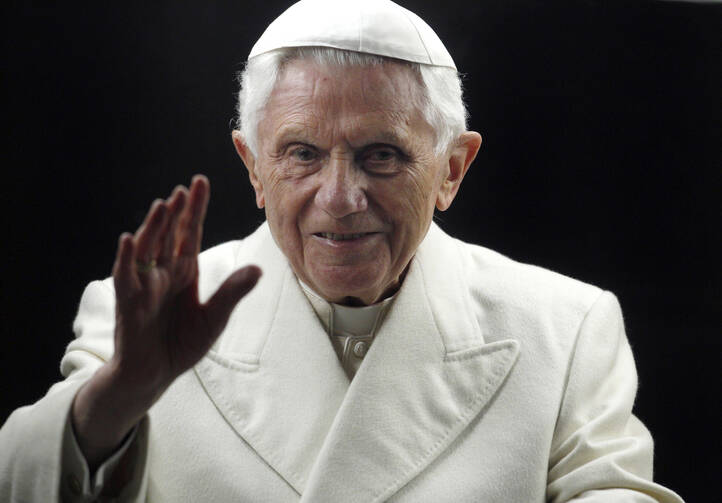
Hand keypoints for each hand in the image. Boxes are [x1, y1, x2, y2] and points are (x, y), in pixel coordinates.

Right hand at [72, 175, 260, 468]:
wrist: (154, 375)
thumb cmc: (181, 345)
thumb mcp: (215, 318)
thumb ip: (232, 293)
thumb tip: (259, 268)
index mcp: (184, 272)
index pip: (190, 233)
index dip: (195, 209)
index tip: (200, 182)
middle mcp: (163, 273)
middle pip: (170, 236)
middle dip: (177, 212)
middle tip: (186, 188)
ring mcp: (144, 285)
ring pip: (147, 249)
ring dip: (154, 228)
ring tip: (163, 205)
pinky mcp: (129, 302)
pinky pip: (125, 276)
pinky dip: (125, 258)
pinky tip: (128, 239)